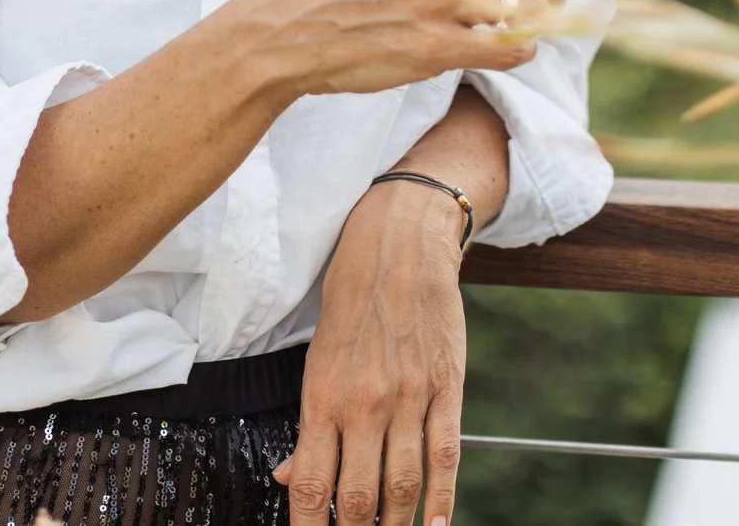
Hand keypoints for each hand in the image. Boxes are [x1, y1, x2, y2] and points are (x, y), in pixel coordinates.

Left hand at [275, 179, 471, 525]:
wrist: (400, 242)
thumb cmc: (351, 295)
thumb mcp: (316, 355)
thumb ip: (309, 423)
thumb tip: (291, 476)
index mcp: (323, 396)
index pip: (312, 485)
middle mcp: (365, 403)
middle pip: (358, 498)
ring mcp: (409, 398)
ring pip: (403, 486)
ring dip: (394, 525)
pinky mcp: (447, 389)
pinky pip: (446, 457)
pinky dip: (442, 500)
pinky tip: (435, 525)